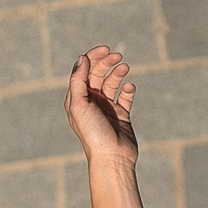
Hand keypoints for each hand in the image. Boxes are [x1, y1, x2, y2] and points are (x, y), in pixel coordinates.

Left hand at [66, 46, 138, 167]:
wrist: (112, 158)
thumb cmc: (92, 133)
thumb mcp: (79, 105)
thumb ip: (78, 80)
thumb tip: (81, 58)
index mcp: (78, 99)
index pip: (84, 72)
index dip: (92, 58)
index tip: (104, 50)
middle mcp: (91, 102)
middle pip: (98, 75)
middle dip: (107, 63)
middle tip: (117, 56)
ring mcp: (107, 108)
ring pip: (112, 83)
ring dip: (118, 73)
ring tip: (125, 67)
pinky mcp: (122, 115)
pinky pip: (125, 97)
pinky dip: (128, 89)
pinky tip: (130, 87)